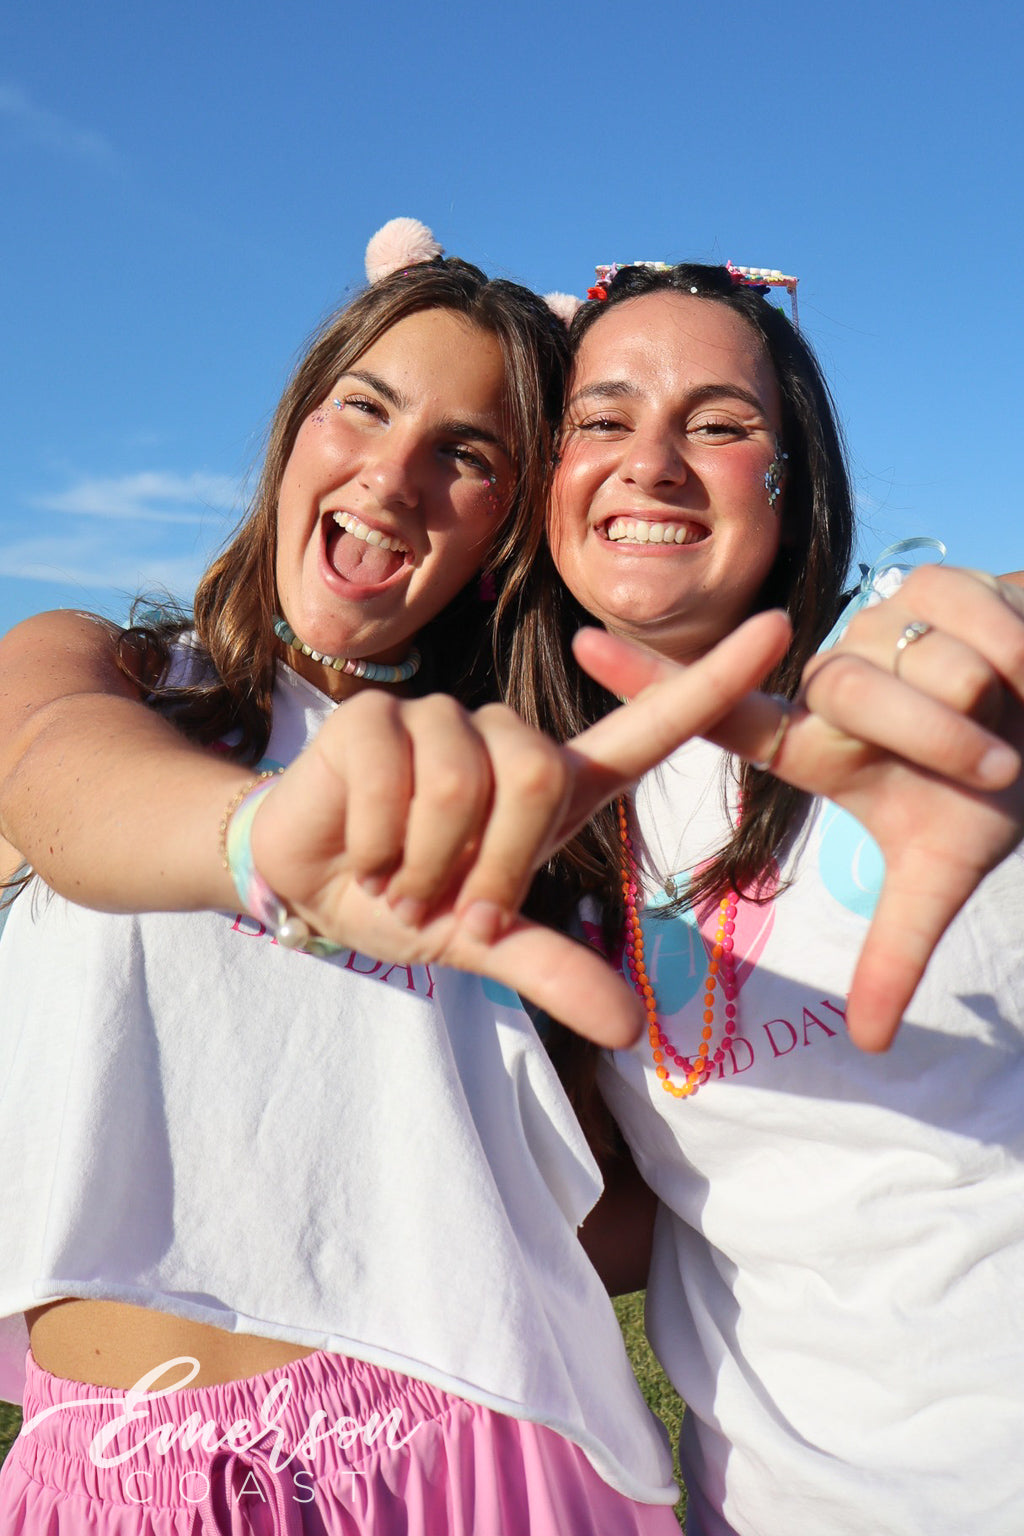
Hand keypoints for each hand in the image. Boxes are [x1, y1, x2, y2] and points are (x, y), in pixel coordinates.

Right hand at [249, 610, 793, 1047]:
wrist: (307, 885)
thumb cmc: (409, 900)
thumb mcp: (484, 945)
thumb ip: (554, 971)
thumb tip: (633, 1031)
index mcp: (553, 785)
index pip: (650, 727)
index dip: (714, 681)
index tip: (780, 627)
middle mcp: (505, 738)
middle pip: (536, 774)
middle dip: (488, 865)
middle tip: (446, 905)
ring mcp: (439, 718)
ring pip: (463, 781)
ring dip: (425, 862)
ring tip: (398, 876)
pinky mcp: (375, 714)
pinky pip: (395, 774)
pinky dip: (378, 838)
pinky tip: (361, 845)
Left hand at [575, 568, 1023, 1053]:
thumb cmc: (986, 791)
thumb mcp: (942, 870)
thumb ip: (898, 948)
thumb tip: (869, 1044)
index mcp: (817, 747)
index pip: (726, 716)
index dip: (653, 684)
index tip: (580, 650)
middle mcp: (833, 680)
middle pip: (854, 695)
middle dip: (943, 738)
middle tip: (995, 764)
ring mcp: (879, 626)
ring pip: (926, 664)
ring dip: (991, 700)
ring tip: (1004, 709)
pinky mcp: (939, 584)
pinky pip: (977, 620)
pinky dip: (1020, 649)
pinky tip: (1023, 662)